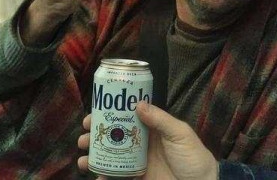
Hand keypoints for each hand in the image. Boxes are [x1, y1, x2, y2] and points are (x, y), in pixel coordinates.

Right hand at [77, 102, 218, 179]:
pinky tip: (96, 176)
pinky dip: (104, 176)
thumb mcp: (180, 134)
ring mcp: (137, 162)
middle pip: (114, 136)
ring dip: (95, 156)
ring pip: (111, 156)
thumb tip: (138, 104)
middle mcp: (141, 143)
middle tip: (82, 138)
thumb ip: (161, 120)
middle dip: (95, 136)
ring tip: (83, 159)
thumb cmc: (194, 157)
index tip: (92, 115)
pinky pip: (116, 176)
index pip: (126, 117)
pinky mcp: (136, 178)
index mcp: (151, 128)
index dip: (108, 114)